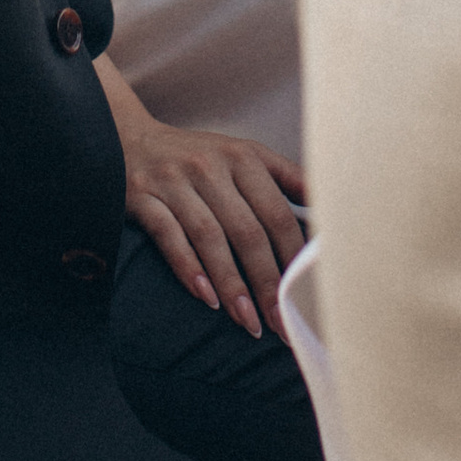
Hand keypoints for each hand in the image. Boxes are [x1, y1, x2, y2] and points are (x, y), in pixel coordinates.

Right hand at [98, 57, 306, 335]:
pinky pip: (169, 236)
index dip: (294, 257)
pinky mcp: (143, 197)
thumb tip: (331, 210)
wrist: (130, 137)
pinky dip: (189, 268)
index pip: (277, 213)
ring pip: (210, 238)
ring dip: (232, 284)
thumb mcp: (244, 155)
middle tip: (281, 323)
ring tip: (249, 322)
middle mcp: (211, 167)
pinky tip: (207, 297)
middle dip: (267, 282)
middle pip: (248, 232)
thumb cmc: (198, 156)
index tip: (307, 294)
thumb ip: (287, 179)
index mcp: (244, 157)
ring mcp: (175, 182)